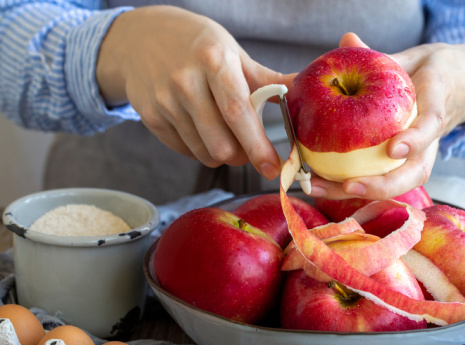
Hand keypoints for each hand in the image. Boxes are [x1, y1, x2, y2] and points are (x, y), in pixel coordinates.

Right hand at [96, 5, 293, 179]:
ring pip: (204, 154)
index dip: (257, 146)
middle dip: (242, 156)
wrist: (139, 37)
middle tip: (249, 148)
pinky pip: (186, 151)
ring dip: (222, 154)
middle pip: (221, 144)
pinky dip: (200, 149)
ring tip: (225, 134)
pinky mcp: (149, 117)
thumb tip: (305, 94)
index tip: (273, 168)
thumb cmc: (198, 46)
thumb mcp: (233, 54)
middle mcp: (185, 81)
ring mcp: (164, 101)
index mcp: (214, 61)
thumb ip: (269, 80)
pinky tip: (201, 129)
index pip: (237, 112)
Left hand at [308, 33, 464, 199]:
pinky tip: (321, 185)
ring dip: (362, 192)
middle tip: (350, 186)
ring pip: (400, 183)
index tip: (394, 149)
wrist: (454, 87)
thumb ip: (380, 56)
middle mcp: (432, 140)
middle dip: (383, 185)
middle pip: (416, 172)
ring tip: (323, 189)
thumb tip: (347, 40)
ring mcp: (421, 156)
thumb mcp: (408, 60)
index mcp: (436, 105)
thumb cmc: (427, 74)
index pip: (431, 124)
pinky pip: (383, 180)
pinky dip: (354, 186)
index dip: (415, 139)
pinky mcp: (407, 165)